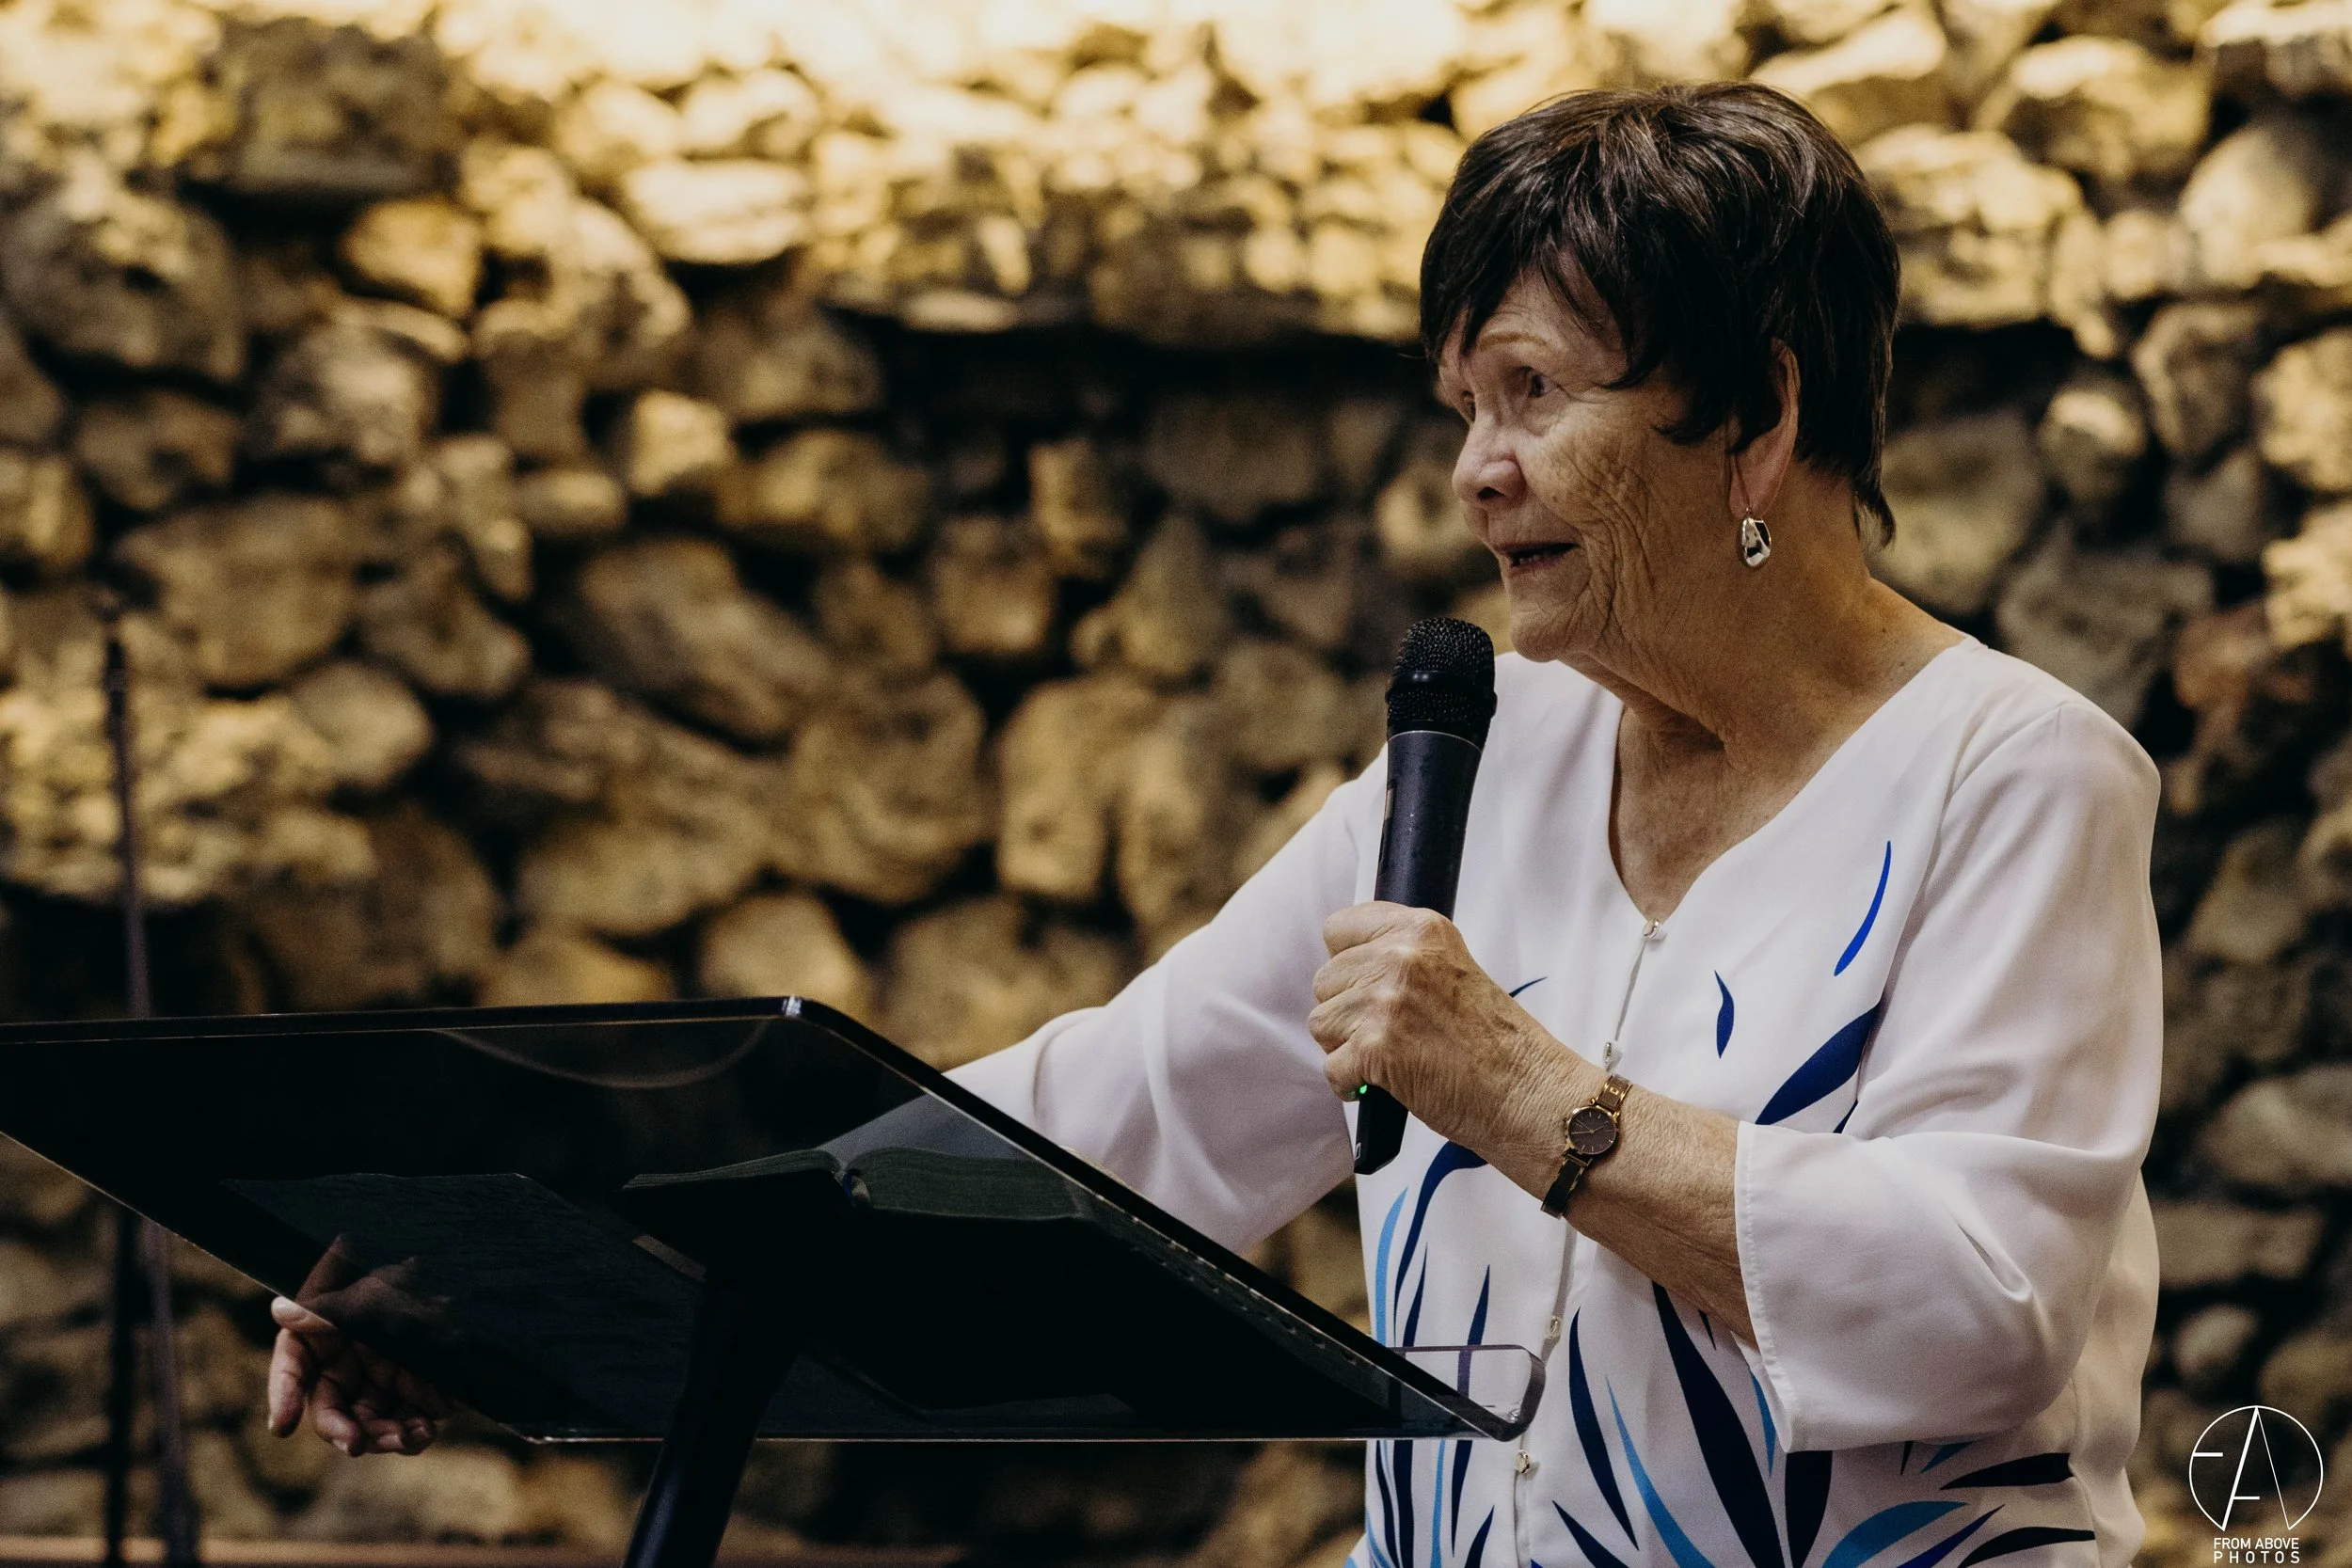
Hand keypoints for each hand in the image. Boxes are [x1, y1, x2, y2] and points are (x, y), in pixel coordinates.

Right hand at [266, 1245, 451, 1456]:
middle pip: (330, 1412)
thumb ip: (333, 1309)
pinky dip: (413, 1434)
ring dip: (384, 1439)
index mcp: (326, 1338)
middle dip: (342, 1432)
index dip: (284, 1395)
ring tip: (409, 1436)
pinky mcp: (413, 1398)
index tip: (281, 1425)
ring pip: (368, 1428)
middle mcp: (348, 1367)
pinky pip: (405, 1426)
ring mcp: (380, 1385)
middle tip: (357, 1444)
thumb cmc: (414, 1283)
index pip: (292, 1368)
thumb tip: (282, 1311)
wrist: (469, 1289)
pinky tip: (425, 1430)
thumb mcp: (375, 1293)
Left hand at [1309, 902, 1594, 1176]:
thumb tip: (1348, 968)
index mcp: (1421, 929)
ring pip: (1321, 1023)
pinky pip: (1331, 1067)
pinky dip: (1350, 1084)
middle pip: (1325, 979)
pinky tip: (1382, 1085)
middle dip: (1346, 1010)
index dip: (1346, 961)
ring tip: (1388, 1058)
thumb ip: (1403, 958)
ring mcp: (1385, 1001)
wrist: (1527, 1093)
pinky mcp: (1375, 1048)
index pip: (1339, 927)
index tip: (1364, 984)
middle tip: (1387, 1033)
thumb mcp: (1452, 971)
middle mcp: (1399, 957)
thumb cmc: (1495, 1042)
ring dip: (1345, 1047)